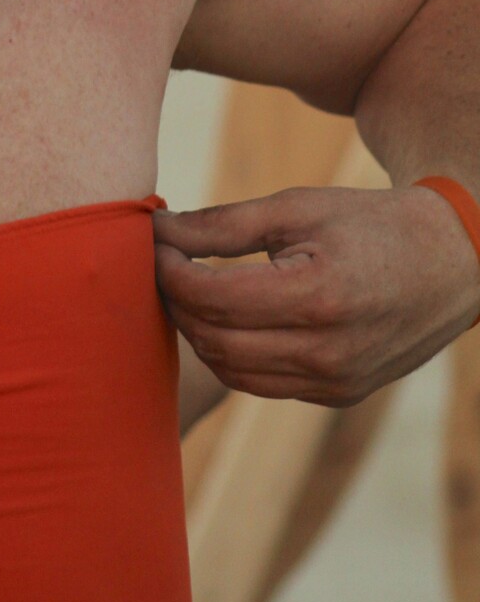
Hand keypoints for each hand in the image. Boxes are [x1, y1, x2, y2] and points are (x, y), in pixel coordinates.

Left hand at [154, 186, 479, 405]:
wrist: (453, 263)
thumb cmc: (372, 223)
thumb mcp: (299, 207)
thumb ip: (223, 224)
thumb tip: (156, 230)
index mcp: (318, 295)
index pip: (211, 296)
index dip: (168, 271)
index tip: (153, 243)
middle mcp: (327, 350)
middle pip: (213, 338)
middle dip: (174, 302)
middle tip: (160, 266)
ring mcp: (334, 381)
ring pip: (229, 369)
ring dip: (197, 332)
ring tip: (186, 290)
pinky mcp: (337, 394)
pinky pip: (260, 382)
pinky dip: (229, 354)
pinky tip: (222, 319)